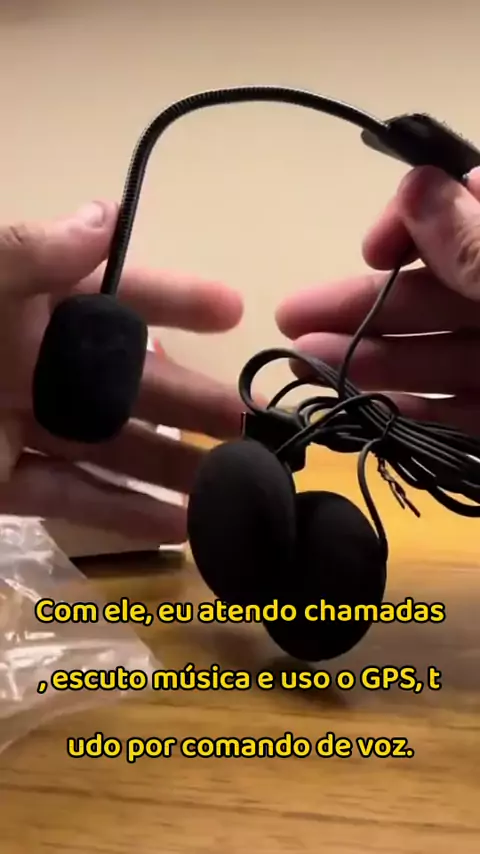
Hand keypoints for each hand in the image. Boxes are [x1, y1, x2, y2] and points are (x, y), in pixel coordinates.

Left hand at [0, 201, 243, 540]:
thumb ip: (29, 252)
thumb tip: (105, 214)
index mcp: (21, 300)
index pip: (112, 290)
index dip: (173, 295)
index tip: (234, 309)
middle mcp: (26, 359)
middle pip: (123, 378)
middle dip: (187, 398)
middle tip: (246, 422)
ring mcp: (13, 424)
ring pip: (105, 444)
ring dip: (167, 465)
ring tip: (227, 485)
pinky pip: (67, 494)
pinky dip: (119, 510)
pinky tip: (174, 524)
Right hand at [276, 165, 479, 434]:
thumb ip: (477, 247)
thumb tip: (416, 185)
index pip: (461, 214)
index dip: (409, 224)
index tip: (372, 252)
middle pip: (433, 298)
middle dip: (361, 306)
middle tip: (290, 319)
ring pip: (437, 357)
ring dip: (369, 359)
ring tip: (303, 365)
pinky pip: (459, 417)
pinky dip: (412, 414)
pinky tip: (363, 411)